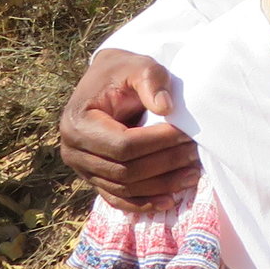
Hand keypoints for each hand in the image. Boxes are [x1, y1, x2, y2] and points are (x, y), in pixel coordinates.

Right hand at [58, 48, 197, 207]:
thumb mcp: (137, 65)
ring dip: (160, 186)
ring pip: (124, 188)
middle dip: (164, 165)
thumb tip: (166, 107)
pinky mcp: (94, 179)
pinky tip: (170, 200)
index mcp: (78, 123)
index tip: (187, 135)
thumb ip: (151, 80)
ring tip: (192, 176)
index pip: (123, 144)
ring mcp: (82, 169)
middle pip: (124, 170)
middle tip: (196, 155)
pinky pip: (117, 199)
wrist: (107, 82)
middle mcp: (73, 151)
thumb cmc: (122, 72)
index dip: (158, 143)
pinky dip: (143, 203)